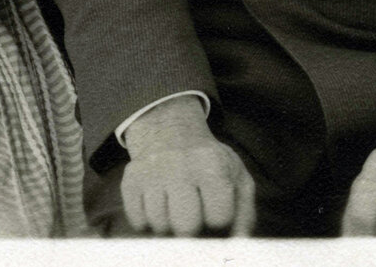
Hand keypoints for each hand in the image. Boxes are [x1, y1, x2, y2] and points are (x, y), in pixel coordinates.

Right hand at [120, 96, 255, 235]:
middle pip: (186, 228)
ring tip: (176, 205)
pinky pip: (139, 223)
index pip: (218, 218)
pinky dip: (149, 221)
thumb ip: (245, 213)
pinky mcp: (131, 180)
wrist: (169, 130)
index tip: (215, 207)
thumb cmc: (209, 162)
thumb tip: (239, 246)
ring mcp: (152, 173)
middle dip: (193, 227)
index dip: (218, 220)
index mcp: (212, 165)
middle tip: (194, 211)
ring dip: (170, 225)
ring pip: (160, 227)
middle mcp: (180, 166)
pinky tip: (159, 204)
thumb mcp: (235, 177)